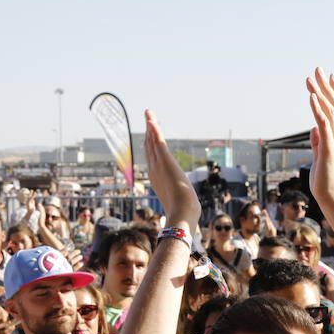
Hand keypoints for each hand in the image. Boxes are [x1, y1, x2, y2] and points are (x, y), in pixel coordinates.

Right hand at [143, 110, 200, 229]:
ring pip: (152, 142)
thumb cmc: (183, 213)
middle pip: (149, 148)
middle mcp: (154, 171)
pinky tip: (152, 120)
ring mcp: (158, 165)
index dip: (150, 147)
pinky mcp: (166, 161)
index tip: (150, 137)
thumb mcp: (180, 206)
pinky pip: (158, 141)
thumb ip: (179, 206)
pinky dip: (154, 130)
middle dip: (148, 134)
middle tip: (148, 120)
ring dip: (150, 127)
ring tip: (148, 114)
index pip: (152, 160)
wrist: (181, 213)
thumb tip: (186, 219)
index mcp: (157, 180)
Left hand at [306, 68, 333, 204]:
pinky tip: (311, 97)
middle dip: (326, 86)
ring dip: (319, 93)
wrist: (331, 197)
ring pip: (329, 111)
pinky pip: (323, 125)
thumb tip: (314, 128)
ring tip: (311, 78)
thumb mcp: (320, 156)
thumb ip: (318, 141)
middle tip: (319, 68)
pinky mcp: (328, 148)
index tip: (330, 77)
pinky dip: (317, 109)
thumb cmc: (326, 180)